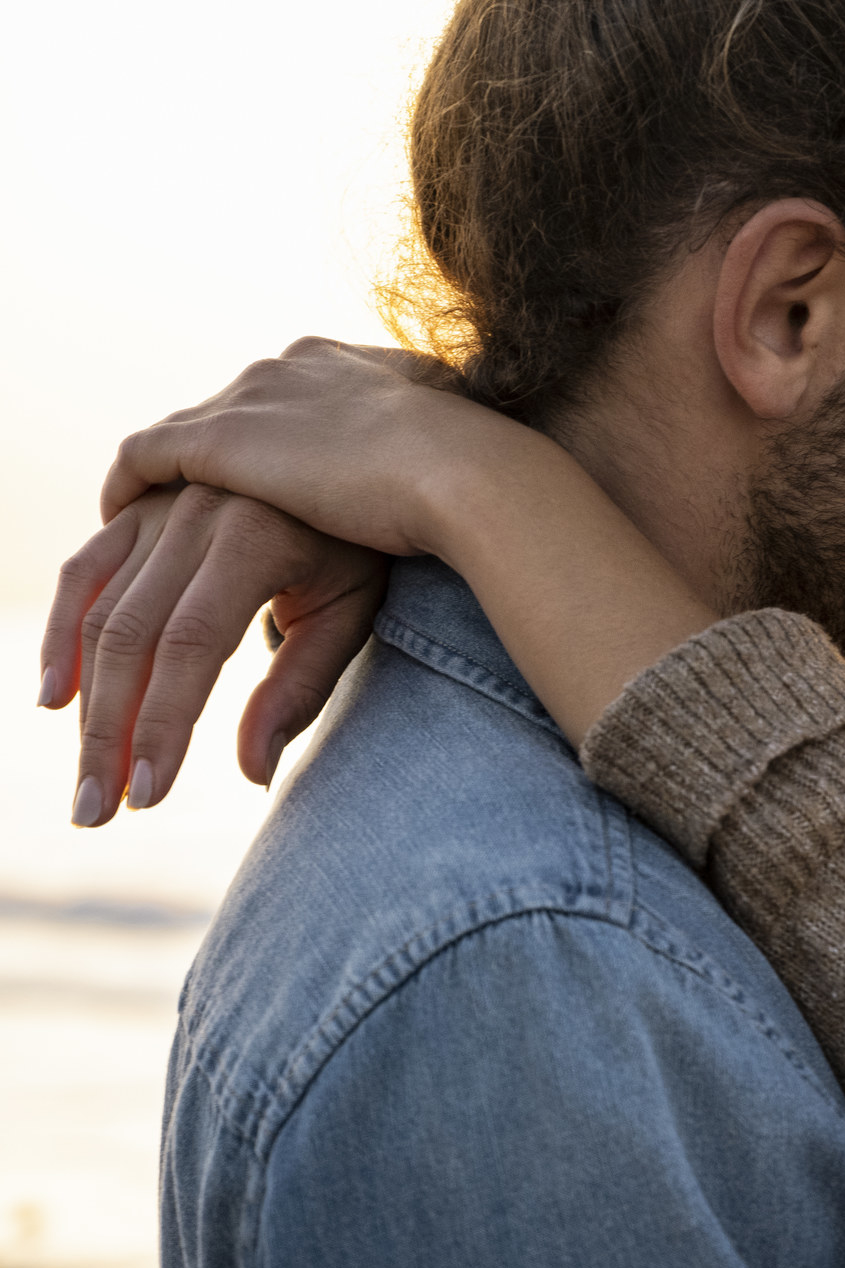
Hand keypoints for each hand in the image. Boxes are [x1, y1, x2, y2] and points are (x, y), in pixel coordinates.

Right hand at [43, 487, 388, 824]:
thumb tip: (252, 774)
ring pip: (96, 610)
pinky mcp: (138, 507)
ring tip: (85, 777)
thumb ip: (298, 689)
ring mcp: (160, 505)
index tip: (147, 795)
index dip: (160, 723)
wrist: (366, 455)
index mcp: (253, 539)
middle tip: (97, 812)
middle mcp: (195, 515)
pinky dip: (59, 631)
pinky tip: (54, 698)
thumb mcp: (351, 612)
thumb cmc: (365, 547)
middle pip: (130, 637)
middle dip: (107, 733)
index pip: (189, 646)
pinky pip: (82, 571)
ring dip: (81, 700)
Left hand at [98, 336, 527, 556]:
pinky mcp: (223, 438)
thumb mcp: (442, 456)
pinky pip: (146, 456)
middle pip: (224, 412)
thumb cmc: (477, 479)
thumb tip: (432, 483)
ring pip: (181, 438)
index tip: (253, 478)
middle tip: (184, 509)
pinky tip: (118, 519)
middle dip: (204, 461)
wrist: (468, 474)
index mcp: (344, 362)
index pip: (278, 396)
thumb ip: (417, 458)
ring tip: (142, 526)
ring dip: (162, 483)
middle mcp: (289, 365)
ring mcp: (253, 396)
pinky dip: (127, 485)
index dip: (259, 440)